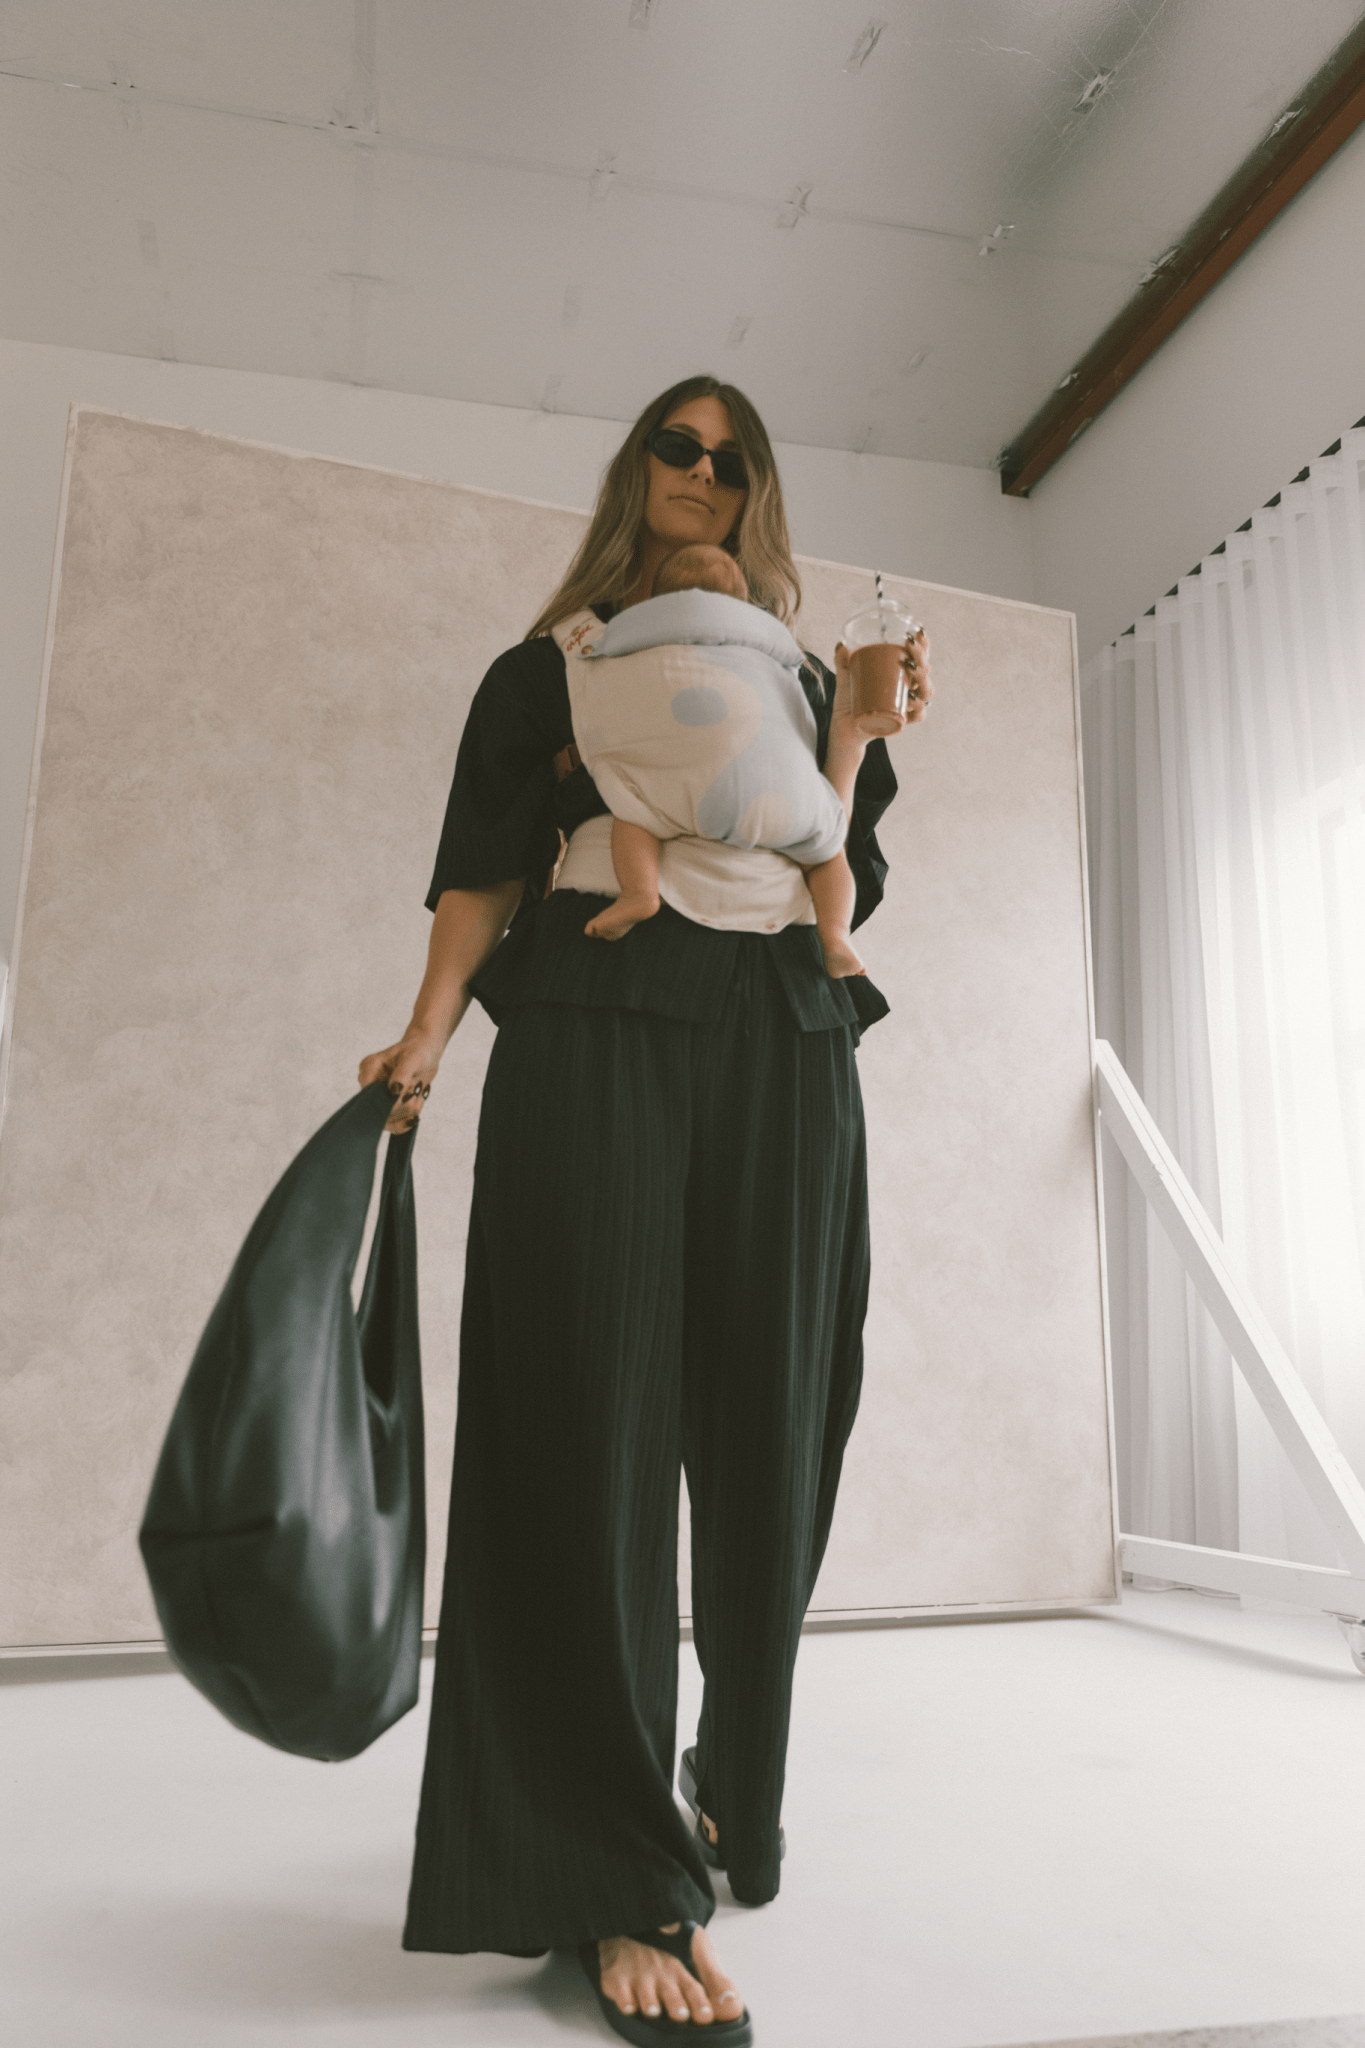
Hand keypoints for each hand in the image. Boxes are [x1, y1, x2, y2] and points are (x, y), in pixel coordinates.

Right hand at [358, 1031, 443, 1132]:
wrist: (426, 1052)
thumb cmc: (418, 1050)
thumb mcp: (412, 1059)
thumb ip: (402, 1074)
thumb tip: (394, 1092)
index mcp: (369, 1069)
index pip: (369, 1095)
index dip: (388, 1101)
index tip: (407, 1094)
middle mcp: (370, 1085)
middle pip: (379, 1111)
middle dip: (403, 1106)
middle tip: (417, 1089)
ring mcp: (379, 1096)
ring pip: (390, 1120)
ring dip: (409, 1110)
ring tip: (419, 1090)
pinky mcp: (389, 1105)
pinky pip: (395, 1123)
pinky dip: (409, 1118)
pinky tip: (418, 1106)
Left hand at [831, 627, 933, 747]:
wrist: (844, 728)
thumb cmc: (850, 701)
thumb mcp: (845, 678)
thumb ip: (843, 662)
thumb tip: (841, 645)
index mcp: (900, 674)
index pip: (917, 657)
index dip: (923, 645)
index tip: (919, 632)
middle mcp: (908, 688)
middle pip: (924, 670)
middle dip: (921, 656)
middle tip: (909, 645)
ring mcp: (907, 705)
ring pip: (926, 691)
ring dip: (923, 678)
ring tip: (911, 669)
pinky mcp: (902, 721)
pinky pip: (919, 715)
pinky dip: (918, 708)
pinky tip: (912, 700)